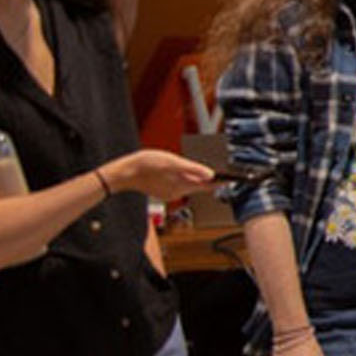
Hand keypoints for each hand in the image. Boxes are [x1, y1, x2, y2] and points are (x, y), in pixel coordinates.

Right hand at [99, 149, 214, 200]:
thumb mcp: (173, 162)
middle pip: (198, 185)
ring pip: (187, 185)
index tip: (232, 179)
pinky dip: (180, 179)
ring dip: (192, 178)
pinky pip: (176, 185)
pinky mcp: (162, 191)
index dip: (220, 182)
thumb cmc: (146, 165)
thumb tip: (212, 174)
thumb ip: (193, 169)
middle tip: (219, 173)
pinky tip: (174, 172)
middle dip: (207, 179)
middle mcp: (177, 192)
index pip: (207, 186)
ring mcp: (169, 193)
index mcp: (183, 186)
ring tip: (195, 169)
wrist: (124, 172)